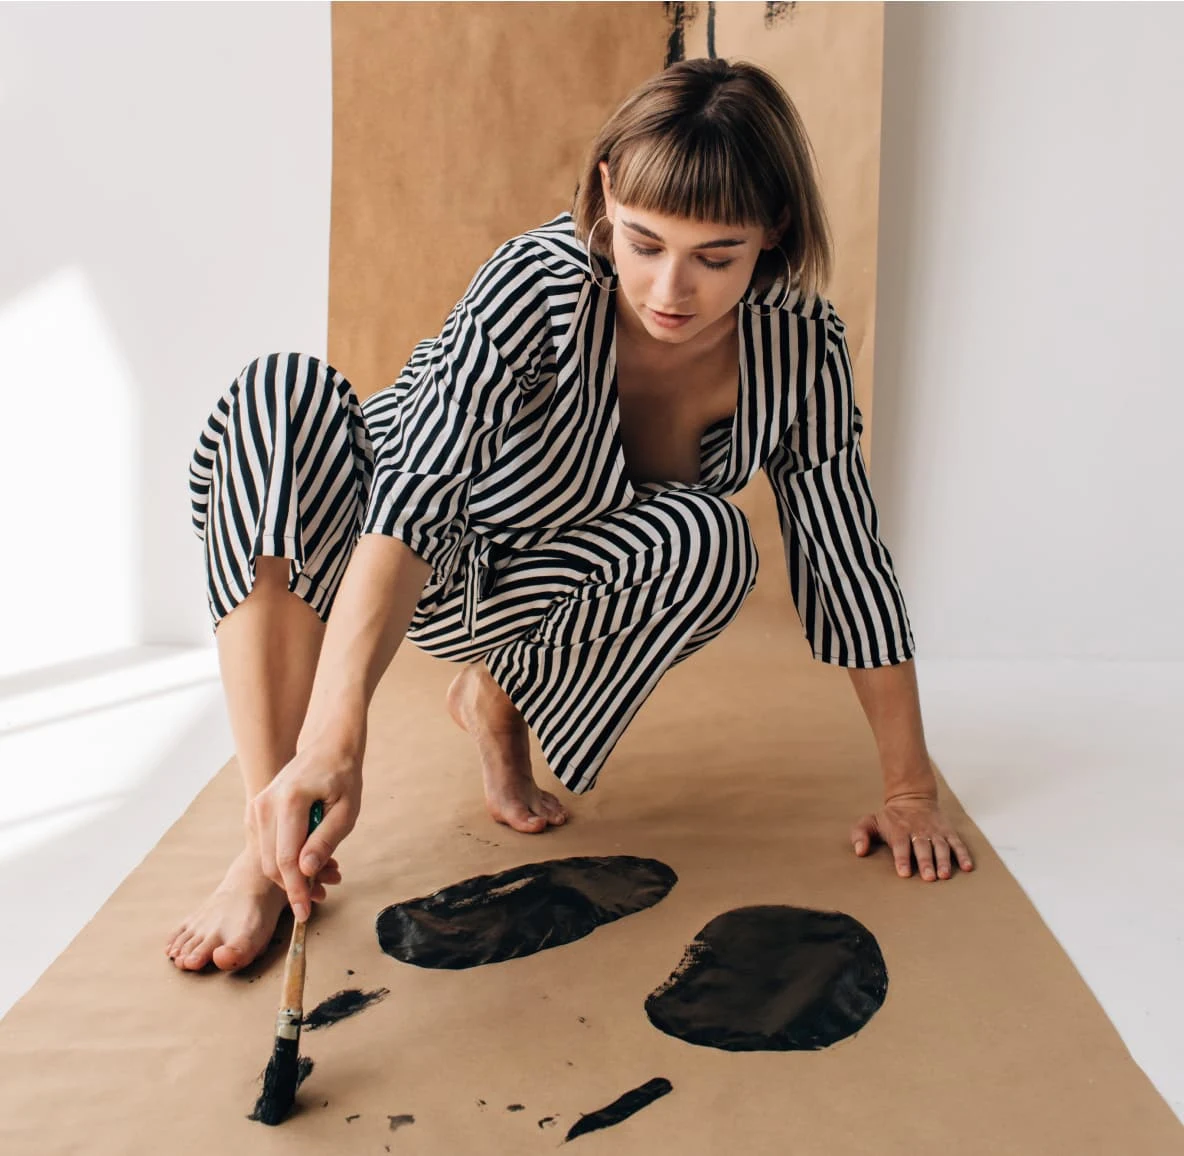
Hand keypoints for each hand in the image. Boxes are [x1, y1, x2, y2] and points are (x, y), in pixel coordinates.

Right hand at [248, 738, 363, 920]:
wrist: (328, 747)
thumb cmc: (342, 777)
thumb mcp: (346, 811)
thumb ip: (325, 841)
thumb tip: (306, 872)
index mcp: (289, 801)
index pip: (286, 859)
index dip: (296, 890)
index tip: (305, 913)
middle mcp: (264, 804)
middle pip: (270, 864)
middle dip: (293, 886)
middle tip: (321, 896)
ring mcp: (256, 807)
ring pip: (265, 859)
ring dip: (290, 875)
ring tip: (323, 874)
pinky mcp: (256, 811)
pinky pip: (264, 847)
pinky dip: (284, 861)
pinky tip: (309, 859)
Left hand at [850, 793, 974, 880]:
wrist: (912, 797)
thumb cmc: (889, 818)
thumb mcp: (870, 821)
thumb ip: (860, 834)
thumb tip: (859, 851)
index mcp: (899, 831)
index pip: (900, 845)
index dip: (902, 859)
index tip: (904, 873)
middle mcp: (919, 831)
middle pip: (923, 848)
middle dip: (926, 862)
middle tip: (929, 878)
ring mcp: (935, 832)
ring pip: (941, 847)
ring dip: (944, 861)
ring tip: (945, 875)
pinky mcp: (948, 832)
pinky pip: (958, 844)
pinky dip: (964, 855)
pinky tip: (967, 867)